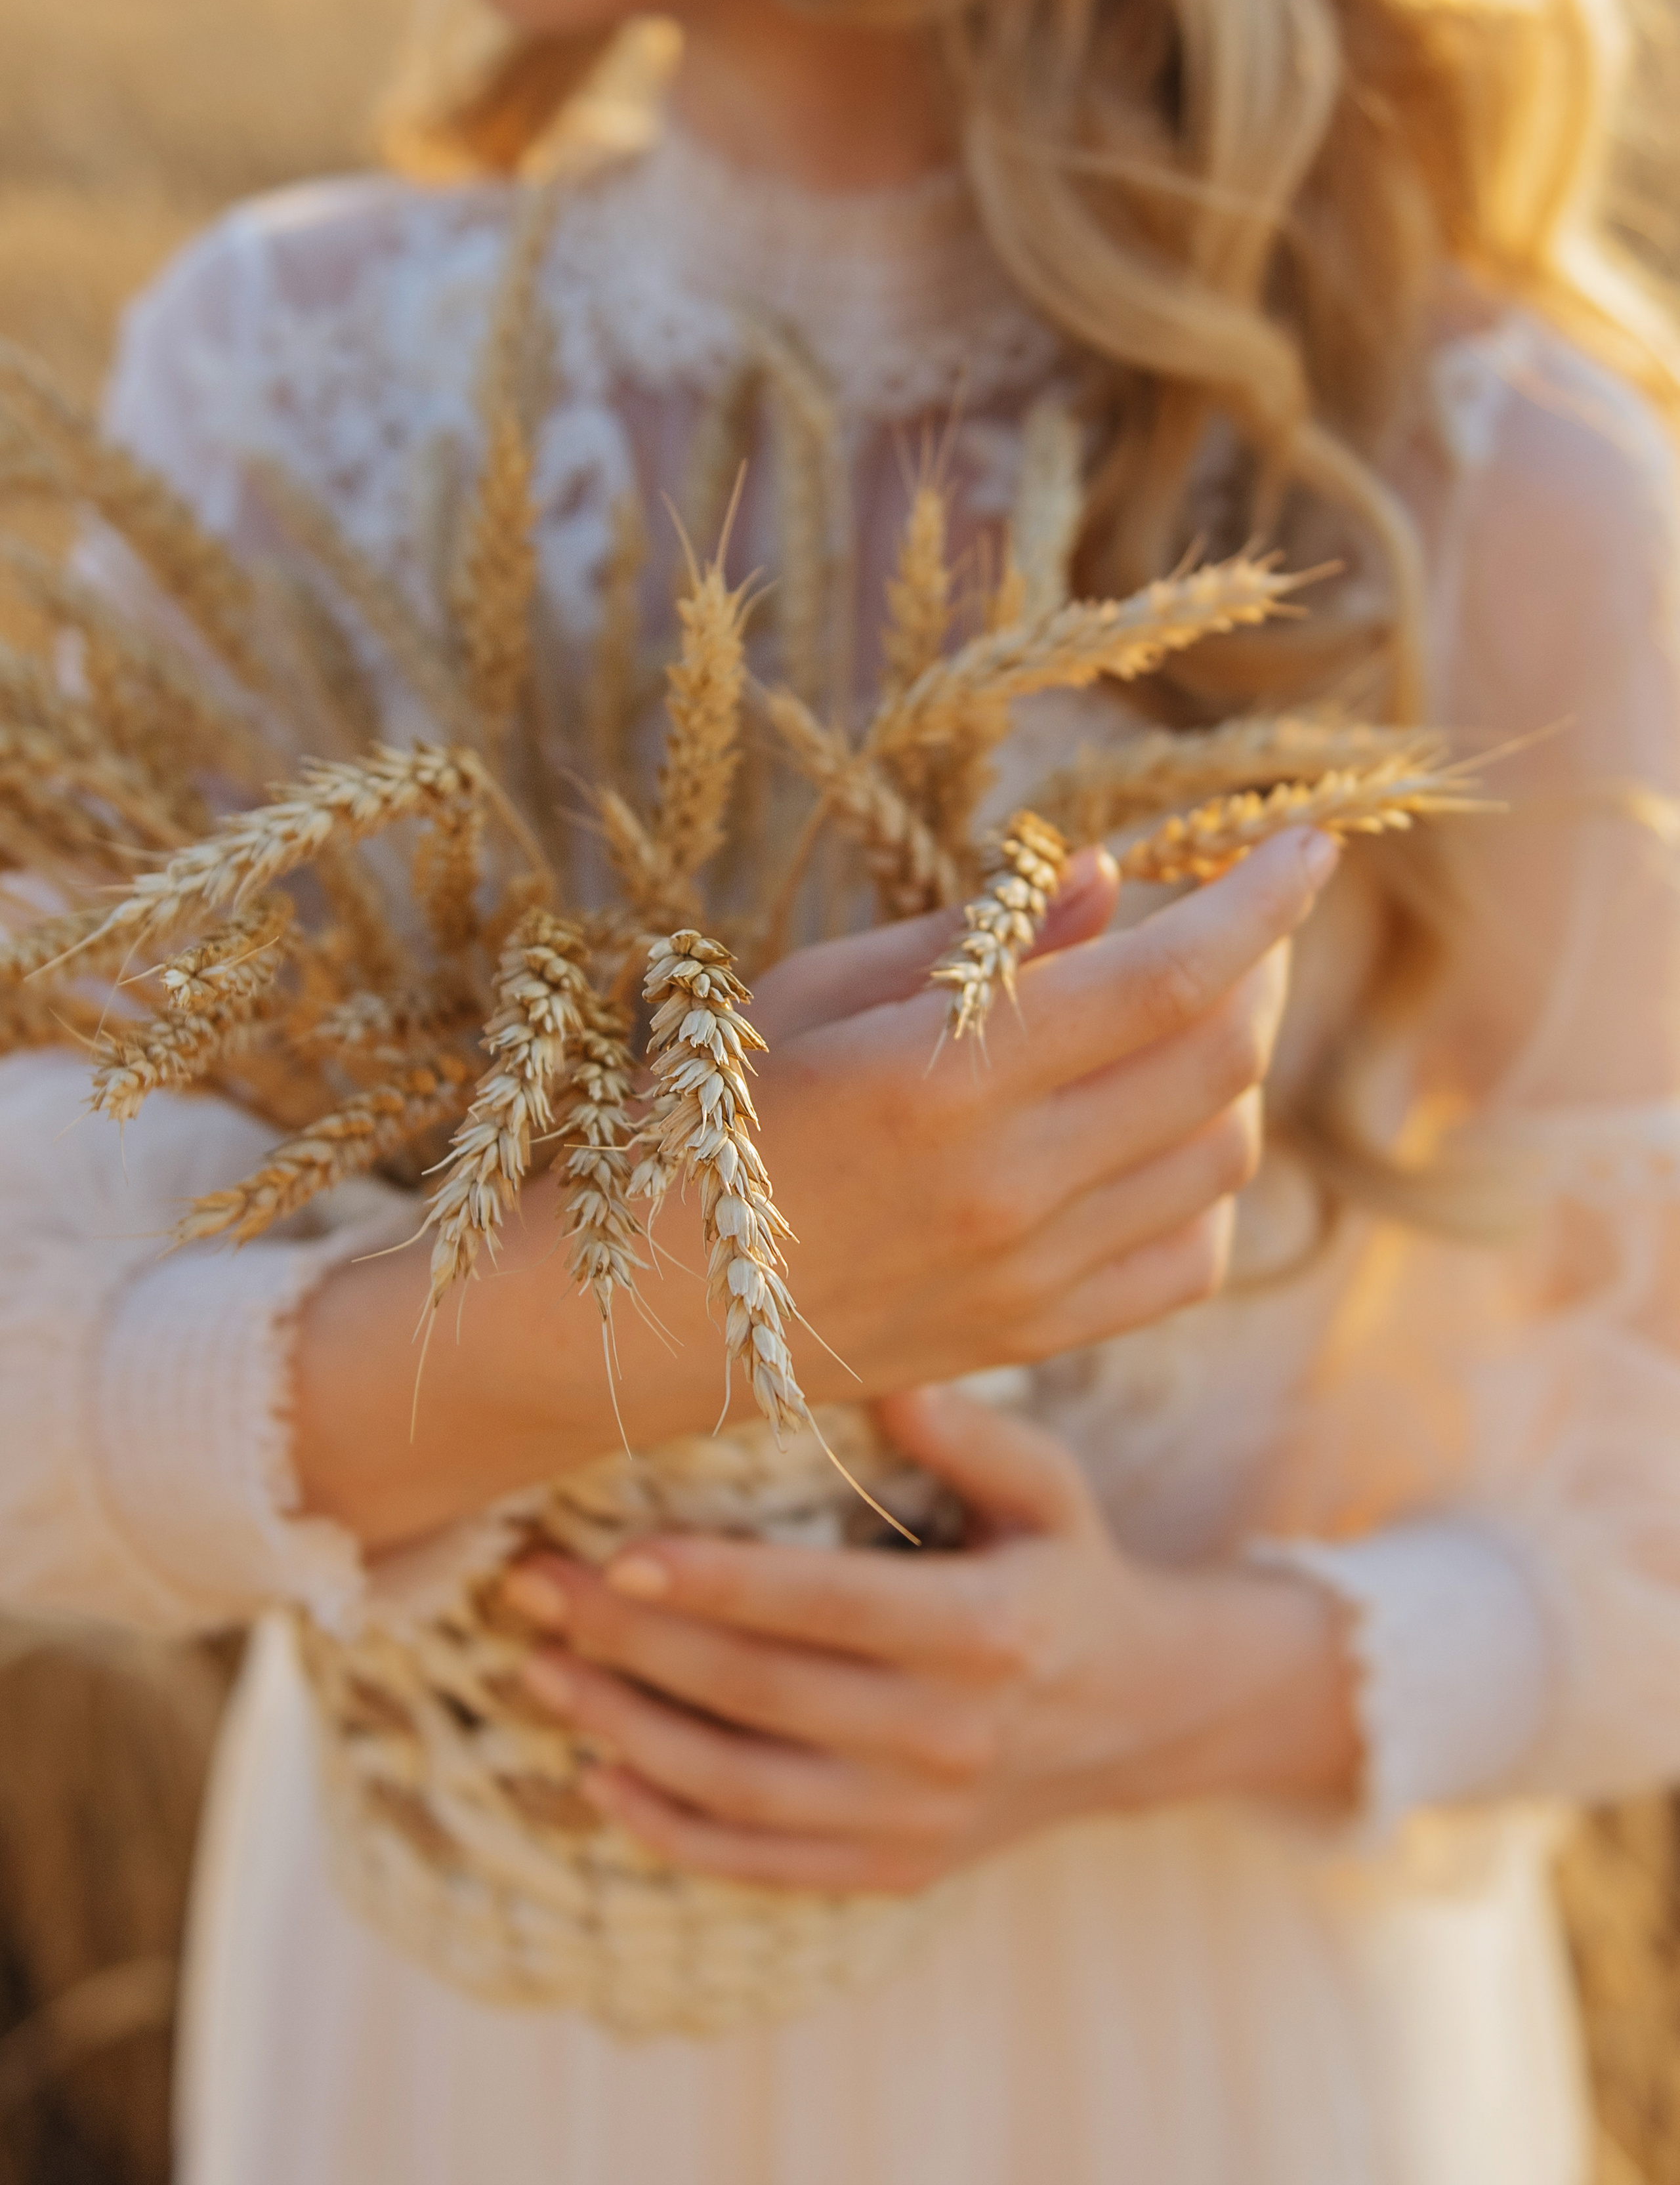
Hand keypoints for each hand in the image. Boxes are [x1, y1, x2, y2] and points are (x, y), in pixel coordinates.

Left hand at [504, 1386, 1360, 1892]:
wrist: (1141, 1717)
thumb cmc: (1069, 1573)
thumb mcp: (1050, 1491)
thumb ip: (974, 1435)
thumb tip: (888, 1379)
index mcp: (987, 1629)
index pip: (825, 1606)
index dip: (715, 1584)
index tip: (615, 1553)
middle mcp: (950, 1735)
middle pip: (758, 1693)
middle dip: (632, 1641)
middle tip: (535, 1590)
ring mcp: (918, 1816)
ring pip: (739, 1786)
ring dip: (624, 1729)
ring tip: (538, 1669)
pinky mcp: (894, 1870)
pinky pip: (758, 1863)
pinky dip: (666, 1829)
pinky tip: (594, 1776)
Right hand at [741, 824, 1337, 1395]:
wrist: (628, 1315)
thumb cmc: (701, 1118)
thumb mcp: (812, 993)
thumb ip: (971, 940)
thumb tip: (1110, 879)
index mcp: (943, 1076)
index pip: (1167, 977)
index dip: (1261, 904)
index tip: (1311, 847)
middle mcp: (1006, 1184)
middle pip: (1222, 1063)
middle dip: (1263, 971)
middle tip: (1237, 926)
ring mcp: (1027, 1274)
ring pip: (1223, 1161)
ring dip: (1236, 1075)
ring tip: (1185, 1025)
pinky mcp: (1030, 1338)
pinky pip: (1188, 1262)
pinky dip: (1207, 1188)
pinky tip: (1159, 1139)